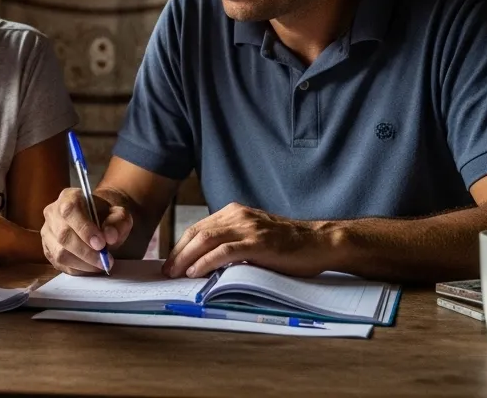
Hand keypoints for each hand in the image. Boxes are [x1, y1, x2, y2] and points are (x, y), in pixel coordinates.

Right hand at [40, 187, 132, 274]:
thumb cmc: (106, 215)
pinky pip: (59, 264)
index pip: (70, 211)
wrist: (98, 219)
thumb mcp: (119, 214)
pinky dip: (77, 269)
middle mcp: (52, 213)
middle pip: (63, 235)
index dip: (84, 229)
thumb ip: (117, 222)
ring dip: (82, 263)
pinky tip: (90, 267)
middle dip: (86, 252)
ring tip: (100, 264)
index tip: (101, 244)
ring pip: (59, 253)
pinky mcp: (47, 249)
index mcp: (69, 197)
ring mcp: (47, 232)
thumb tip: (110, 236)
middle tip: (105, 260)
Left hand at [162, 203, 330, 278]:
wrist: (319, 243)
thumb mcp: (254, 238)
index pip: (200, 228)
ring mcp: (249, 228)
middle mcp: (239, 216)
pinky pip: (225, 251)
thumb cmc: (288, 246)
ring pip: (207, 239)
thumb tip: (205, 261)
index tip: (171, 261)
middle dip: (178, 252)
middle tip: (167, 271)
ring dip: (187, 258)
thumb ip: (233, 242)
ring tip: (176, 273)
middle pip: (198, 232)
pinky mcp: (258, 243)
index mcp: (235, 212)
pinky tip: (196, 271)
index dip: (181, 245)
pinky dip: (207, 261)